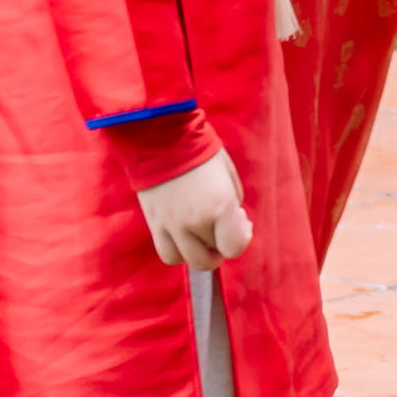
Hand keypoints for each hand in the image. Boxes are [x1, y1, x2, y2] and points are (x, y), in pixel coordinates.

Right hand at [139, 153, 252, 269]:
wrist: (161, 137)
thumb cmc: (200, 150)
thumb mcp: (228, 174)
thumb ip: (232, 200)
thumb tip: (231, 219)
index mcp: (219, 206)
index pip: (235, 247)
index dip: (242, 238)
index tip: (241, 220)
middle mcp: (195, 221)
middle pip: (214, 254)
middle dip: (223, 244)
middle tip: (223, 228)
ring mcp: (172, 225)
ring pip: (190, 260)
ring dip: (201, 253)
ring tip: (204, 237)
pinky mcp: (154, 224)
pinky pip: (168, 254)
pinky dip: (179, 251)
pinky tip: (185, 236)